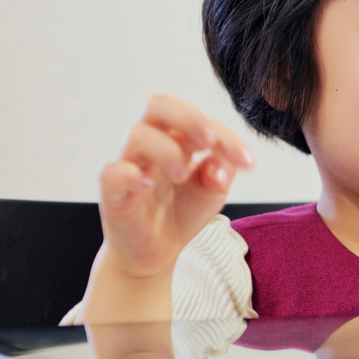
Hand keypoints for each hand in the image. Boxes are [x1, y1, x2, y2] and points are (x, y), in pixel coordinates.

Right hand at [96, 94, 255, 278]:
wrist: (156, 254)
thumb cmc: (179, 214)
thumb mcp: (212, 192)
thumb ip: (222, 170)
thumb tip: (217, 161)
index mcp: (174, 140)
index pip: (195, 118)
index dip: (226, 135)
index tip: (247, 162)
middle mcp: (149, 147)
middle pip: (155, 104)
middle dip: (188, 117)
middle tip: (208, 142)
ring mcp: (128, 167)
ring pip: (136, 135)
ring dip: (167, 151)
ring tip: (183, 176)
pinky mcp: (113, 193)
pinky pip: (112, 173)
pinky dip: (131, 175)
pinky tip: (148, 187)